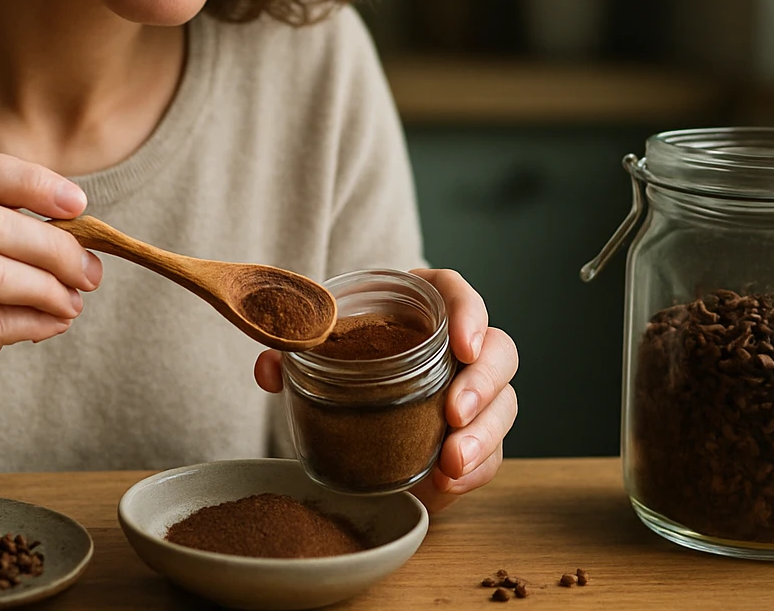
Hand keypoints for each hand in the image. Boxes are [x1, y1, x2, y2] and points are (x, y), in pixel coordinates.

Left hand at [254, 267, 518, 513]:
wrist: (357, 418)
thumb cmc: (348, 366)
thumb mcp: (320, 356)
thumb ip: (293, 356)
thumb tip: (269, 367)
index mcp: (424, 309)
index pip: (458, 293)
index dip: (468, 312)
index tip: (461, 344)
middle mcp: (459, 347)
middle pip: (499, 349)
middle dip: (483, 382)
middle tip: (453, 412)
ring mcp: (475, 393)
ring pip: (504, 403)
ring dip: (484, 433)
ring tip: (452, 460)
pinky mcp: (477, 436)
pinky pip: (494, 451)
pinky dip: (476, 469)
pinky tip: (450, 481)